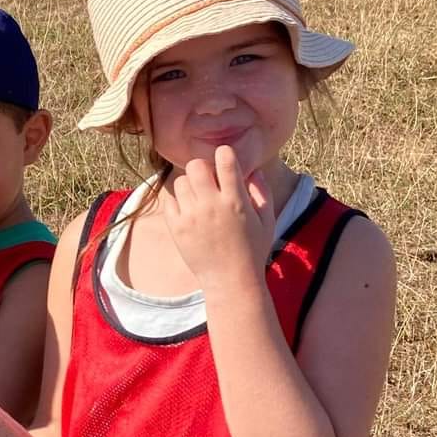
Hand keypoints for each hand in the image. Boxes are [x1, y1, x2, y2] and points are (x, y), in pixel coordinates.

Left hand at [161, 147, 275, 291]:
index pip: (225, 160)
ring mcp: (191, 216)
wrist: (231, 281)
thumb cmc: (253, 251)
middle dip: (203, 168)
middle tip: (209, 180)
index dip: (225, 154)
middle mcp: (211, 205)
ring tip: (199, 198)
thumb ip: (262, 192)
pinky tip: (189, 210)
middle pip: (196, 165)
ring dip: (190, 184)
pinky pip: (169, 200)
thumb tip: (253, 169)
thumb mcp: (268, 221)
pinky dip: (178, 200)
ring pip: (181, 181)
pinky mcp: (177, 228)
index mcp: (235, 201)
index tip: (225, 159)